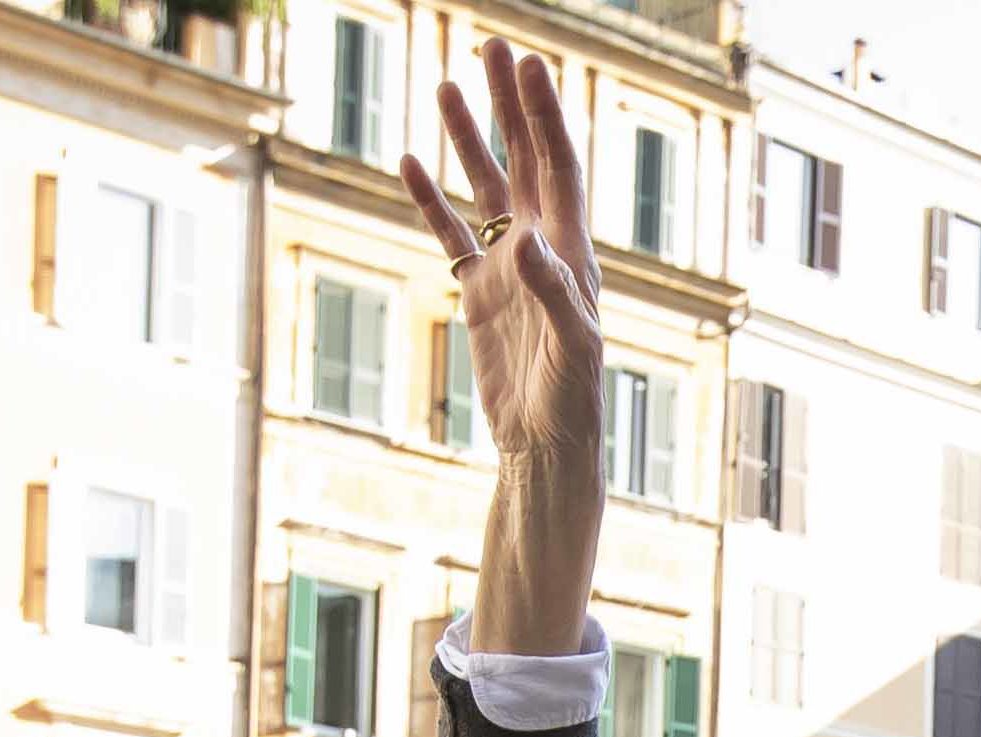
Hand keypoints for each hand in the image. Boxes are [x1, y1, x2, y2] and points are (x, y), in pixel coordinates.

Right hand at [397, 44, 601, 457]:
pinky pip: (449, 234)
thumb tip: (526, 238)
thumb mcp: (570, 343)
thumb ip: (551, 289)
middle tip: (492, 48)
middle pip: (522, 158)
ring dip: (467, 138)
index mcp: (571, 250)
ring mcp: (506, 267)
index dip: (544, 115)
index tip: (529, 66)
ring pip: (482, 187)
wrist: (545, 444)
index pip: (558, 165)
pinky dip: (429, 199)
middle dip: (508, 104)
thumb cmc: (571, 398)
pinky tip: (409, 161)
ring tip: (446, 86)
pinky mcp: (477, 293)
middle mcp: (541, 247)